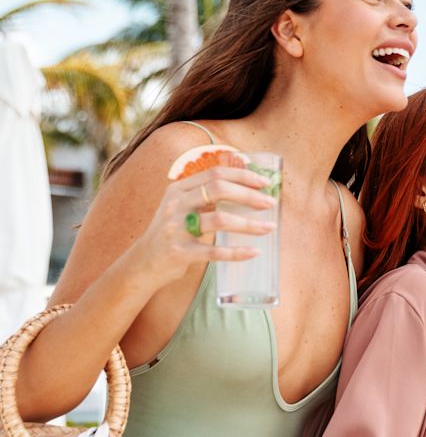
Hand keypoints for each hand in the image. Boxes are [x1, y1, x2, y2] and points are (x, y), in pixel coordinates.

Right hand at [127, 165, 277, 287]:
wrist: (144, 262)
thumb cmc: (173, 232)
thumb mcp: (182, 206)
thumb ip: (205, 195)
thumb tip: (249, 187)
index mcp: (179, 188)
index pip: (215, 173)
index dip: (242, 176)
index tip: (265, 182)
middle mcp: (176, 204)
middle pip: (218, 190)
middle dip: (249, 195)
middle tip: (271, 203)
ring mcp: (175, 228)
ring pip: (220, 220)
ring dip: (249, 224)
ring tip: (270, 228)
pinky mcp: (179, 252)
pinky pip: (214, 252)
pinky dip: (237, 252)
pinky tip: (254, 252)